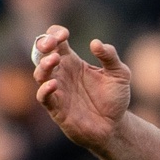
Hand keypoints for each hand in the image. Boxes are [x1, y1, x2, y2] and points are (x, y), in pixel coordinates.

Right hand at [33, 25, 131, 150]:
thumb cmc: (114, 99)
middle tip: (52, 43)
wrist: (114, 127)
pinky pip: (43, 97)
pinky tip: (54, 84)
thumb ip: (110, 56)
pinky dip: (45, 89)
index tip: (65, 35)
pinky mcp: (57, 108)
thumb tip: (95, 43)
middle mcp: (62, 74)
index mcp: (73, 61)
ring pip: (40, 74)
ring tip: (55, 60)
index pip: (55, 40)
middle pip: (41, 53)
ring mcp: (57, 91)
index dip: (55, 33)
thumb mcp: (120, 74)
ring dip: (43, 65)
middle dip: (42, 44)